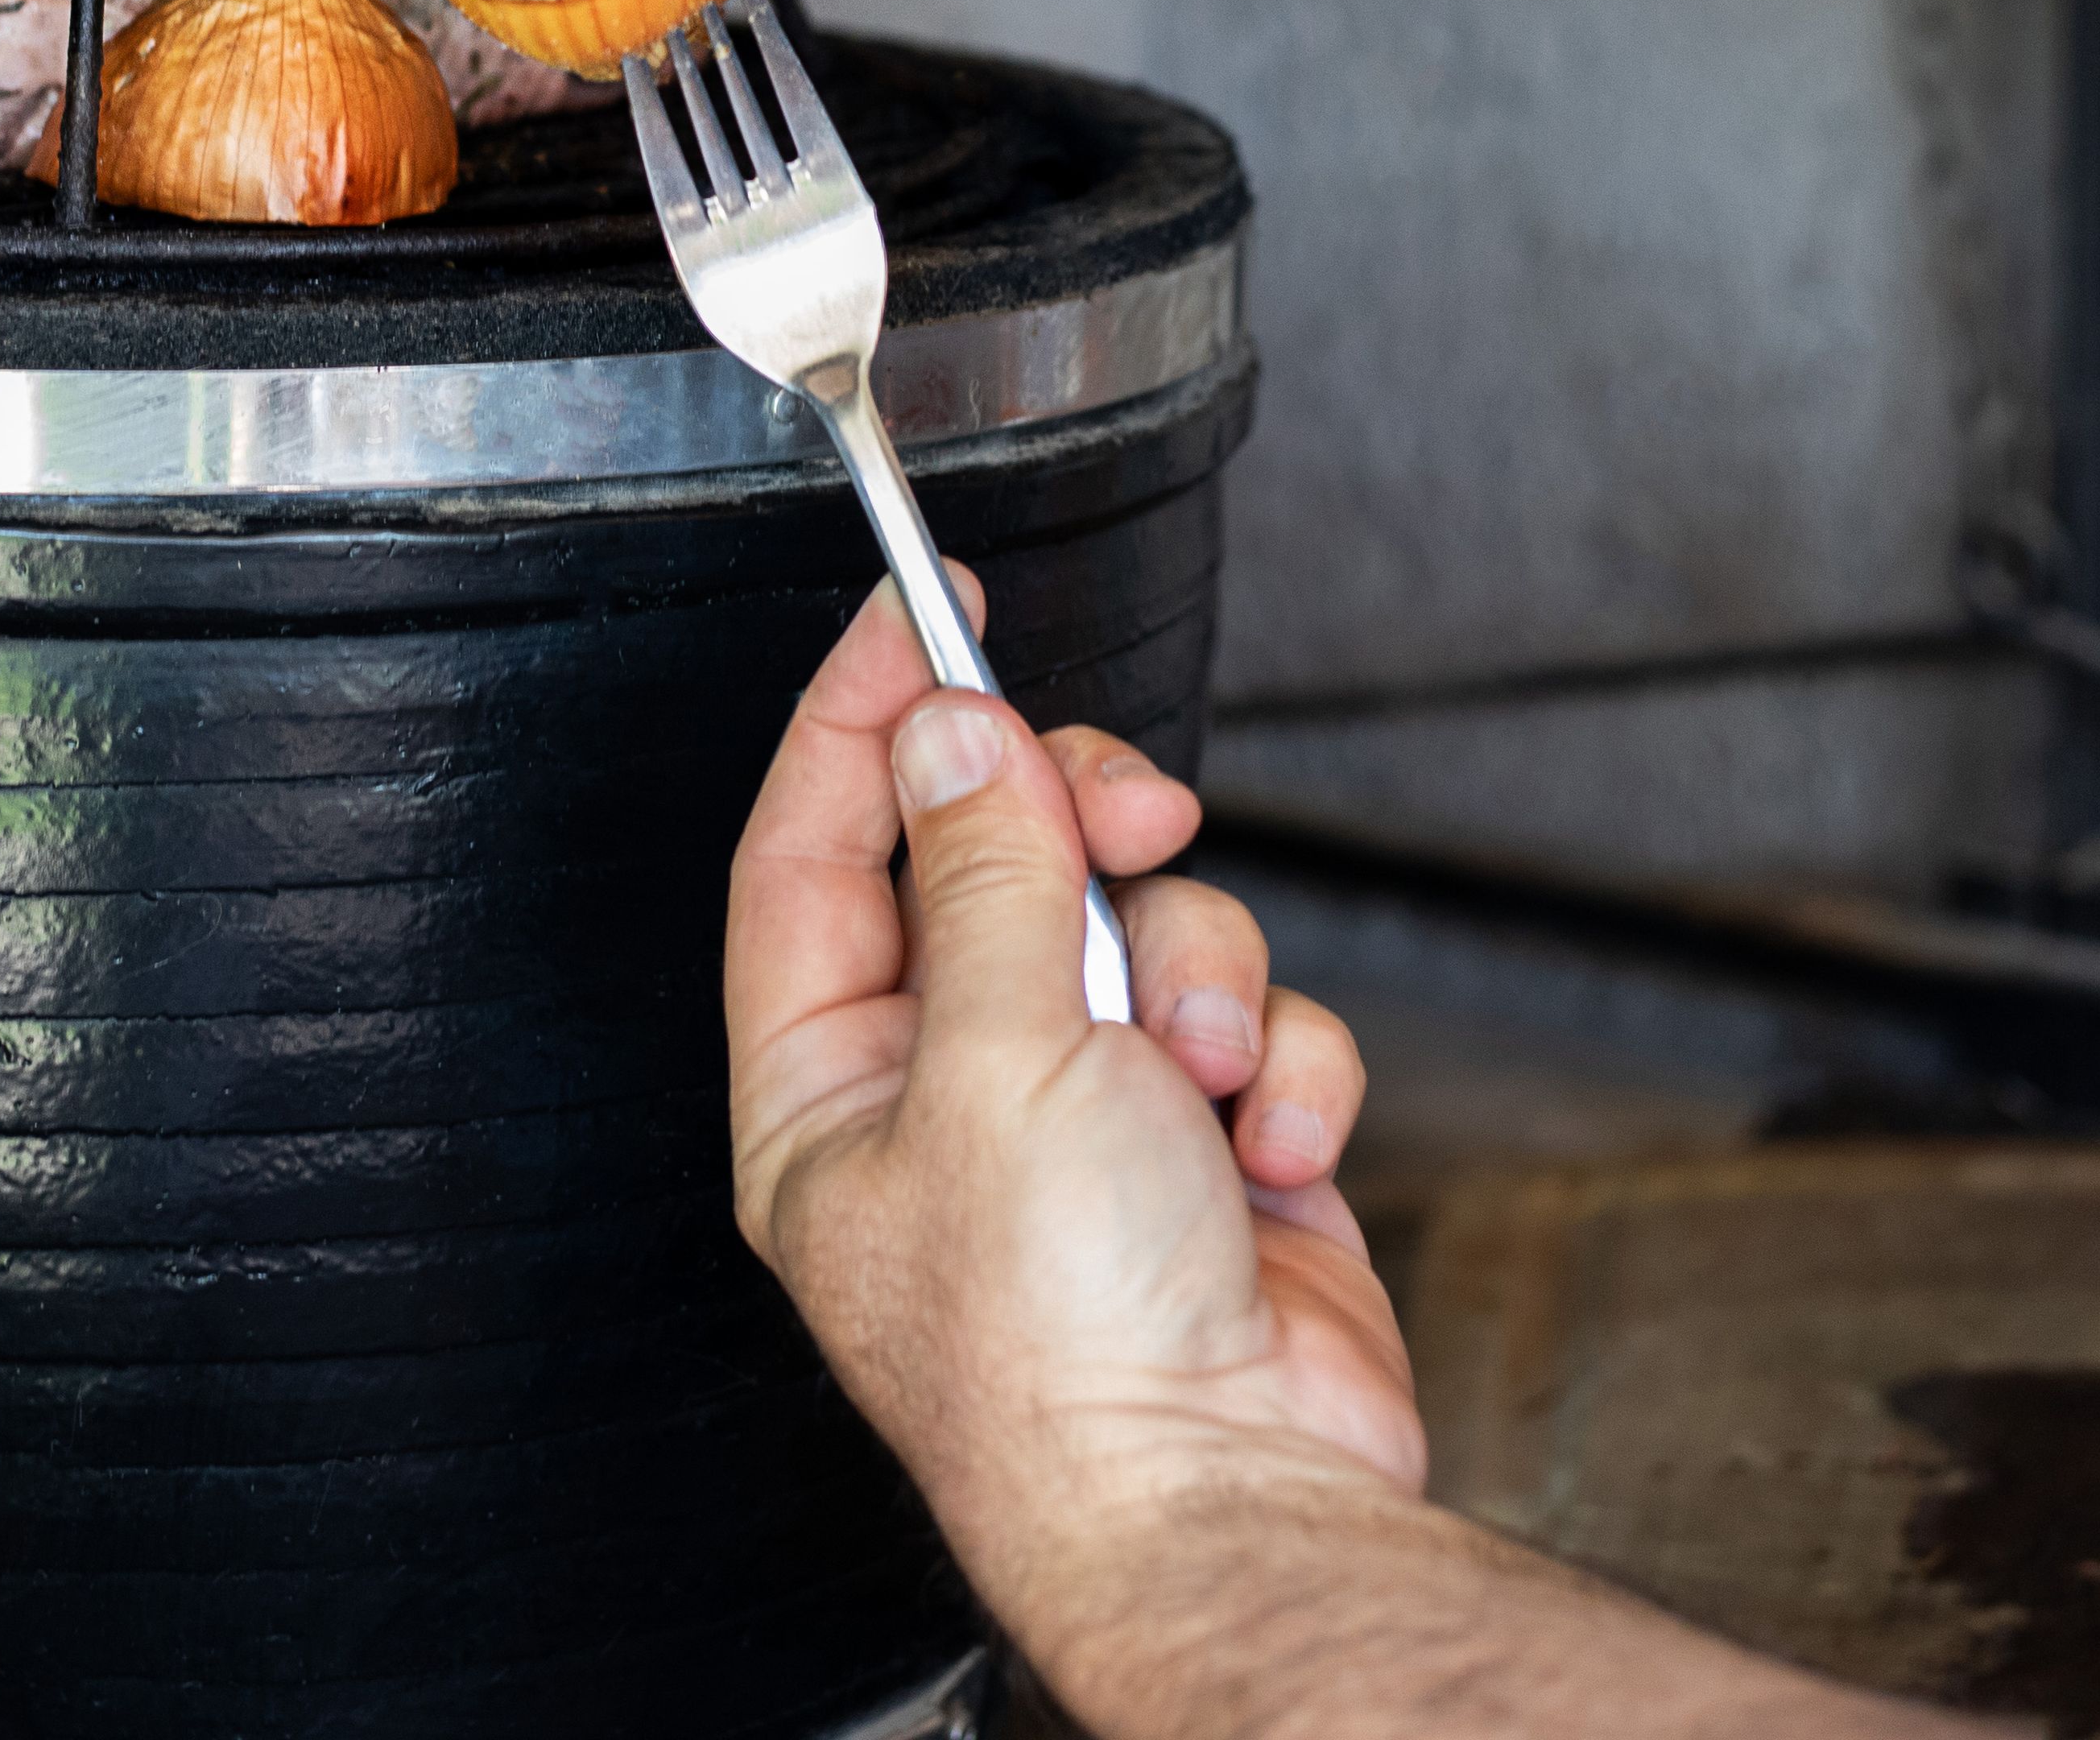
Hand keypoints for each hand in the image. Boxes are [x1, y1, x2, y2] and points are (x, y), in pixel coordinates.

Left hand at [724, 566, 1426, 1647]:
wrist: (1227, 1497)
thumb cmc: (1065, 1344)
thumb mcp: (998, 1058)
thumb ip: (985, 873)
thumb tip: (948, 732)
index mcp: (834, 1089)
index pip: (815, 849)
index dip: (863, 713)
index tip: (919, 601)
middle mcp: (951, 1096)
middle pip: (1005, 860)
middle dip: (1089, 830)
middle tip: (1138, 816)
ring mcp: (1091, 1123)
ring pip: (1155, 929)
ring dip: (1204, 979)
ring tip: (1202, 1078)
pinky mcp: (1218, 1150)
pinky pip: (1261, 1026)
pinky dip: (1284, 1070)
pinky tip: (1272, 1149)